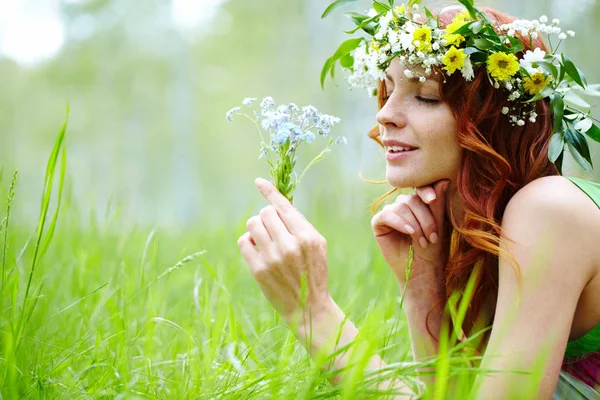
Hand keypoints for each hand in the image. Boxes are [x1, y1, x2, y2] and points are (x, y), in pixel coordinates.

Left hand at [237, 178, 331, 321]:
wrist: (309, 307)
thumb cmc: (313, 271)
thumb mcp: (317, 244)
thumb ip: (299, 224)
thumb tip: (276, 202)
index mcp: (307, 236)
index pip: (283, 206)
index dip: (269, 191)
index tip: (258, 181)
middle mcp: (290, 245)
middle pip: (265, 213)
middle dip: (267, 217)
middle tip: (273, 230)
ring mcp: (273, 257)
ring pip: (252, 224)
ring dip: (256, 228)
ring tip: (265, 239)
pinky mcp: (259, 269)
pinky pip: (244, 241)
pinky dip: (248, 241)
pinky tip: (258, 249)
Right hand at [370, 180, 450, 283]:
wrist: (422, 270)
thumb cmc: (434, 250)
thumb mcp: (439, 225)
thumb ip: (438, 203)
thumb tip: (443, 179)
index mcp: (419, 203)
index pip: (420, 189)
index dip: (425, 191)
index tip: (433, 200)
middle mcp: (403, 206)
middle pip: (412, 200)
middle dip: (424, 218)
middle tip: (432, 237)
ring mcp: (391, 213)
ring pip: (400, 207)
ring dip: (414, 224)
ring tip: (422, 241)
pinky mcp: (379, 223)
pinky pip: (386, 214)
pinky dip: (400, 222)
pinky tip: (409, 232)